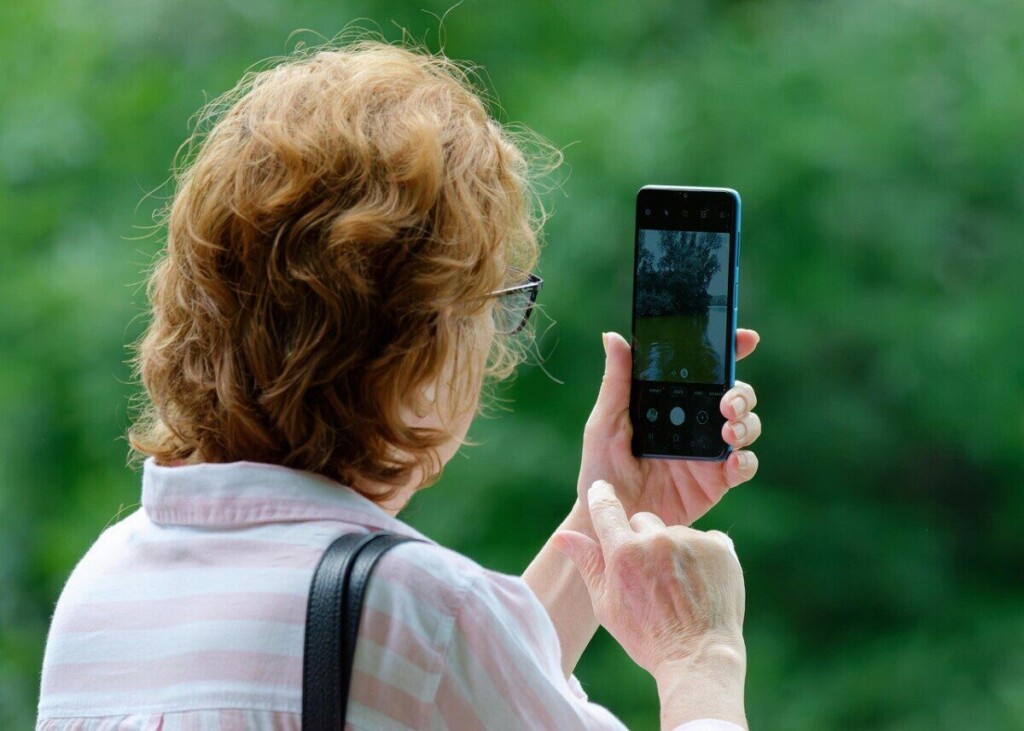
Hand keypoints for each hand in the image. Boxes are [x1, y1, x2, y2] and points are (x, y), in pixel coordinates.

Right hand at [553, 480, 745, 674]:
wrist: (698, 657)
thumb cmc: (647, 636)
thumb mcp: (606, 604)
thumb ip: (587, 563)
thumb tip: (561, 536)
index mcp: (624, 552)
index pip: (605, 508)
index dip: (601, 497)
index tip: (601, 491)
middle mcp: (657, 540)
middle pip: (643, 520)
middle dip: (641, 539)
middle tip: (649, 575)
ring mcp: (692, 541)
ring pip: (675, 532)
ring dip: (674, 550)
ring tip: (679, 587)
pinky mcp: (721, 548)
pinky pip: (707, 540)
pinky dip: (703, 557)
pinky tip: (700, 584)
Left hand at [577, 329, 761, 525]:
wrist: (610, 521)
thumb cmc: (601, 471)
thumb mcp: (605, 423)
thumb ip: (616, 383)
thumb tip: (612, 337)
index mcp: (671, 402)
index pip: (705, 370)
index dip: (729, 351)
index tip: (744, 339)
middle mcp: (695, 422)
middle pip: (735, 396)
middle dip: (741, 392)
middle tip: (726, 402)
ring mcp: (708, 452)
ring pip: (746, 426)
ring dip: (746, 423)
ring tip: (728, 431)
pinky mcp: (716, 482)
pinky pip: (743, 466)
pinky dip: (745, 461)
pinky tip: (733, 461)